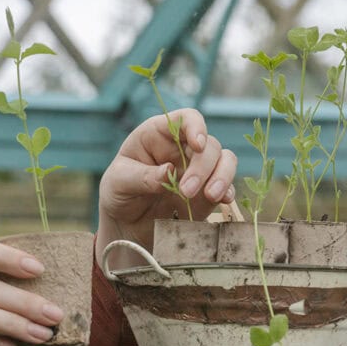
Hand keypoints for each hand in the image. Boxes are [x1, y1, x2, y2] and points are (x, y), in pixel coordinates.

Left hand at [96, 108, 236, 260]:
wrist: (126, 226)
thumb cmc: (118, 194)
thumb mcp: (118, 182)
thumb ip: (141, 176)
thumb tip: (169, 171)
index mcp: (159, 135)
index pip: (185, 119)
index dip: (196, 126)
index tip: (198, 144)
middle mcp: (183, 148)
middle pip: (209, 144)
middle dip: (203, 166)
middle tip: (186, 191)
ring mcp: (197, 170)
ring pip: (225, 160)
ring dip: (223, 176)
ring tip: (211, 197)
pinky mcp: (206, 193)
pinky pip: (226, 186)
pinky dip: (228, 192)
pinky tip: (222, 201)